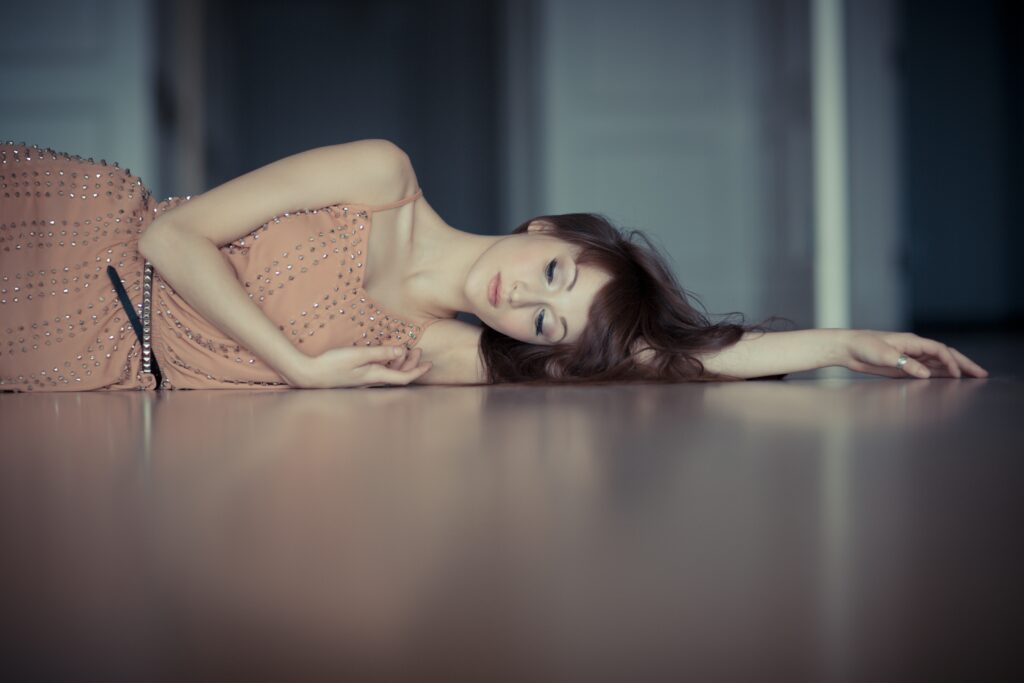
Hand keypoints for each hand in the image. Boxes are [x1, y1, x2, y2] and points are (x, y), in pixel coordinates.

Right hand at [290, 345, 431, 388]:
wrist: (309, 375)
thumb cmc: (332, 364)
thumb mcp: (358, 355)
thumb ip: (381, 352)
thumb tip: (402, 350)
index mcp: (375, 376)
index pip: (404, 377)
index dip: (419, 371)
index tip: (430, 363)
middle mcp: (372, 381)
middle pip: (398, 375)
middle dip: (411, 364)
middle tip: (418, 350)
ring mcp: (365, 380)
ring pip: (389, 373)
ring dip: (399, 362)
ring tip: (404, 349)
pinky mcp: (357, 377)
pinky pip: (379, 372)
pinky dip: (387, 363)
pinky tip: (384, 354)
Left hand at [840, 330, 988, 378]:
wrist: (847, 348)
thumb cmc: (862, 346)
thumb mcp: (883, 355)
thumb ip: (905, 364)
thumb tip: (926, 374)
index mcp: (911, 341)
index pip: (938, 350)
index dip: (950, 362)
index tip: (958, 375)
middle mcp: (914, 348)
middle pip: (945, 355)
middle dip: (964, 364)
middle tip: (982, 374)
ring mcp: (910, 357)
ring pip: (938, 363)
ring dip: (954, 370)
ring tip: (972, 379)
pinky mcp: (903, 366)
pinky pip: (926, 370)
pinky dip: (940, 375)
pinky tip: (948, 382)